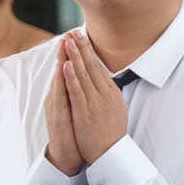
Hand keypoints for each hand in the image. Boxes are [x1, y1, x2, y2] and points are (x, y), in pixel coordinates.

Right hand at [43, 38, 85, 175]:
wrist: (66, 157)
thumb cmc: (74, 134)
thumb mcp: (78, 110)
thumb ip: (79, 95)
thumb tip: (88, 82)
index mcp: (64, 95)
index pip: (68, 70)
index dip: (72, 54)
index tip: (77, 37)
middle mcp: (57, 97)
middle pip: (61, 70)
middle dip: (66, 50)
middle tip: (70, 32)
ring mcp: (55, 105)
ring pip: (58, 78)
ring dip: (61, 60)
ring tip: (64, 43)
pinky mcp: (56, 115)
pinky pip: (58, 95)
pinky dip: (60, 81)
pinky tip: (61, 69)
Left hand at [62, 31, 127, 163]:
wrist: (111, 153)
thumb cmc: (112, 133)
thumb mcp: (116, 108)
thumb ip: (108, 93)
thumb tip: (105, 80)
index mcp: (112, 92)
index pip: (99, 66)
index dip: (89, 51)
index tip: (82, 37)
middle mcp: (105, 94)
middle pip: (92, 66)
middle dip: (82, 47)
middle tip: (74, 31)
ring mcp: (95, 103)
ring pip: (84, 75)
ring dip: (76, 56)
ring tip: (68, 41)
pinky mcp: (85, 112)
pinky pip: (77, 91)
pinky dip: (72, 77)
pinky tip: (67, 64)